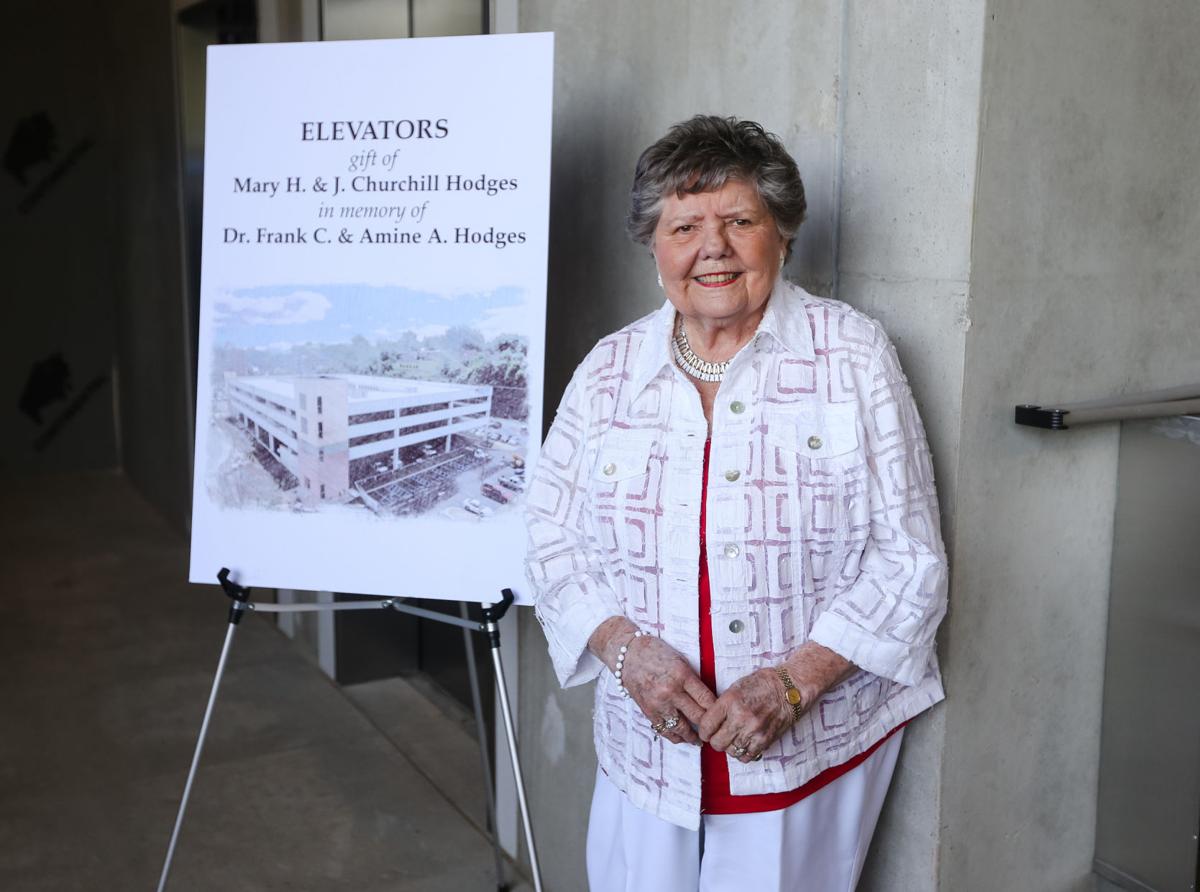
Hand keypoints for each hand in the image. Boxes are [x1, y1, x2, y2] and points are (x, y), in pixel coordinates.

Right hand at [589, 617, 715, 745]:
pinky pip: (665, 730)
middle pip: (698, 716)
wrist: (628, 655)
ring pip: (682, 728)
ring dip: (693, 737)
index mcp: (683, 675)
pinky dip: (676, 737)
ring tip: (700, 740)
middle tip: (716, 730)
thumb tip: (709, 700)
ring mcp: (659, 704)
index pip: (707, 700)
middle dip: (709, 725)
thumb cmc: (656, 653)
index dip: (718, 710)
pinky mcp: (648, 711)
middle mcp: (671, 691)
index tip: (723, 715)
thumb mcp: (680, 661)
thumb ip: (693, 680)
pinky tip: (682, 738)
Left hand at [698, 668, 792, 762]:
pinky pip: (747, 756)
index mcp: (730, 701)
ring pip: (731, 751)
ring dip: (730, 746)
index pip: (706, 725)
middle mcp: (740, 718)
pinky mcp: (765, 741)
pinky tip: (745, 743)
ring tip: (735, 737)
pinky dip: (743, 752)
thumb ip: (722, 705)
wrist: (790, 689)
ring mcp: (753, 731)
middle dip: (715, 740)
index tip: (707, 730)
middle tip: (720, 734)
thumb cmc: (763, 684)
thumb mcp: (736, 687)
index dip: (704, 730)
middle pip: (717, 743)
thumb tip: (710, 721)